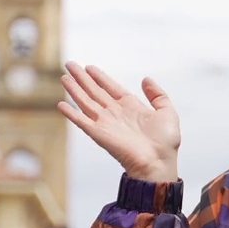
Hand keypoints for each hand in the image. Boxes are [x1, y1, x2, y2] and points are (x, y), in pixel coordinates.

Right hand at [58, 62, 180, 181]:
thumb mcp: (167, 112)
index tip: (89, 67)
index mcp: (131, 107)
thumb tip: (145, 79)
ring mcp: (106, 123)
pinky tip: (61, 104)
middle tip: (69, 64)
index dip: (100, 77)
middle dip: (82, 78)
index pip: (111, 87)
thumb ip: (158, 94)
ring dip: (74, 89)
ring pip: (86, 102)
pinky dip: (71, 113)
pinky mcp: (99, 134)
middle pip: (94, 91)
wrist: (158, 163)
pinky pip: (82, 121)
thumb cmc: (165, 143)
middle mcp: (116, 113)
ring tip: (63, 77)